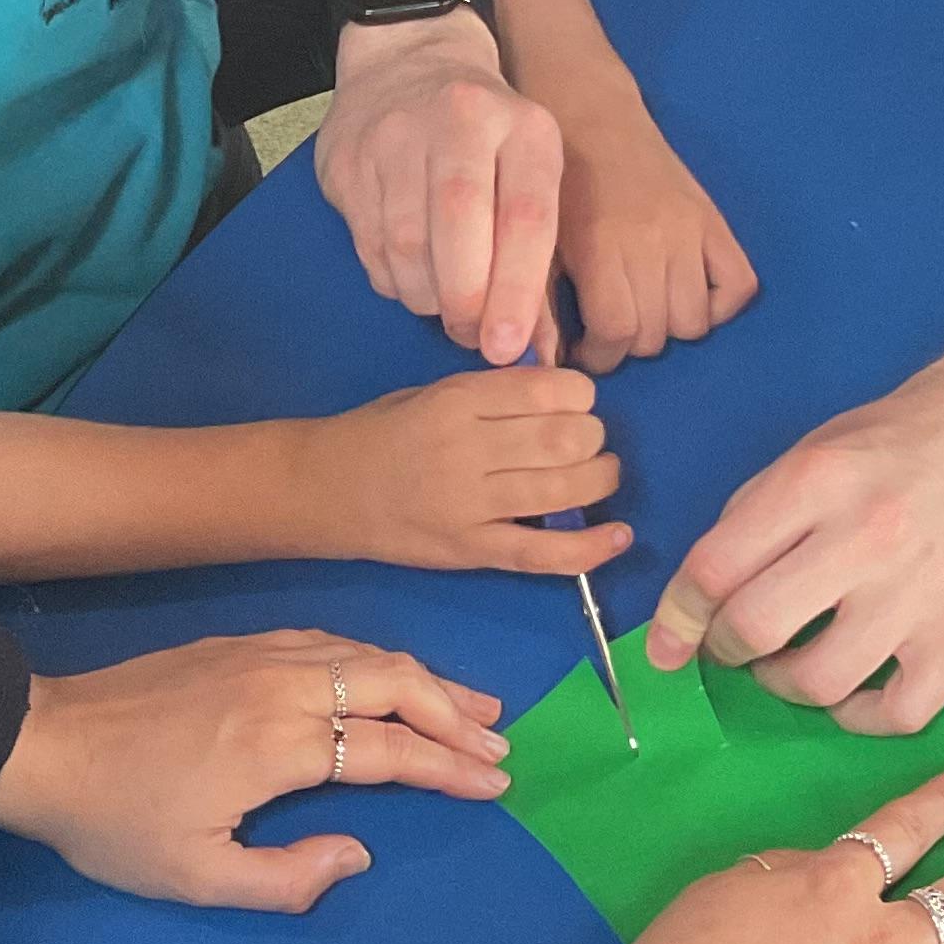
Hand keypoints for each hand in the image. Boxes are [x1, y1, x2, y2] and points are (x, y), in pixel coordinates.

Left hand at [0, 629, 511, 911]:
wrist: (43, 746)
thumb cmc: (116, 822)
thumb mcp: (196, 876)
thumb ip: (285, 878)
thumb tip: (359, 854)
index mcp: (278, 744)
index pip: (388, 750)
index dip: (448, 767)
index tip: (496, 783)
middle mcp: (280, 685)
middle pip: (393, 682)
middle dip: (455, 713)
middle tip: (500, 743)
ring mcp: (258, 655)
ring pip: (366, 653)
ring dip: (426, 678)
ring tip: (473, 706)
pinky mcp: (237, 643)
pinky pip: (329, 639)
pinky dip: (378, 657)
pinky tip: (394, 674)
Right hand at [295, 366, 627, 575]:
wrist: (325, 489)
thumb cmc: (383, 432)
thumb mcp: (433, 392)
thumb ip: (494, 393)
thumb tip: (566, 393)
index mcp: (457, 399)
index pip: (549, 390)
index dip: (581, 396)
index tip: (578, 403)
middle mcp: (466, 448)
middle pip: (565, 438)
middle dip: (593, 438)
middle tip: (587, 442)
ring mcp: (468, 504)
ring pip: (563, 488)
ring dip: (599, 480)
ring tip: (600, 475)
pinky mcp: (470, 551)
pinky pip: (542, 553)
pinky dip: (589, 548)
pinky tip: (619, 535)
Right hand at [314, 14, 563, 365]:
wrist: (408, 60)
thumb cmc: (487, 140)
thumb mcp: (527, 176)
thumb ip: (538, 263)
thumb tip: (540, 354)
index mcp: (521, 126)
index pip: (525, 215)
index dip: (518, 290)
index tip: (510, 346)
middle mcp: (459, 120)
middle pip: (458, 225)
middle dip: (466, 300)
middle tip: (473, 338)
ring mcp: (394, 135)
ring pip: (406, 244)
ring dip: (427, 296)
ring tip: (445, 307)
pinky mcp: (347, 158)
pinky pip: (370, 245)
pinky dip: (394, 279)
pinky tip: (412, 276)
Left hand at [554, 90, 758, 371]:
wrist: (590, 114)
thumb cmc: (554, 182)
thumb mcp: (538, 242)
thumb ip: (540, 304)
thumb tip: (547, 364)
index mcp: (601, 245)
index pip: (617, 330)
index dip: (599, 356)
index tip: (585, 350)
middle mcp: (652, 240)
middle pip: (655, 333)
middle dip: (627, 344)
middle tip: (609, 325)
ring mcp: (689, 230)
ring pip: (695, 321)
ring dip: (668, 327)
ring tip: (643, 309)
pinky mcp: (714, 220)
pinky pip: (739, 286)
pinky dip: (718, 305)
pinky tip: (685, 295)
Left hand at [646, 379, 943, 733]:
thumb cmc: (882, 451)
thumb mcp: (802, 459)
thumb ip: (747, 526)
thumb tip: (692, 610)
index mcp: (816, 483)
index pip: (717, 567)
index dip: (678, 617)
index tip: (669, 645)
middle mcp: (870, 535)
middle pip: (759, 627)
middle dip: (726, 648)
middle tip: (735, 644)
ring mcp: (924, 590)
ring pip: (822, 682)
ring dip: (785, 684)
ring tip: (790, 662)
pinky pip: (899, 715)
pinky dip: (861, 717)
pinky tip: (850, 691)